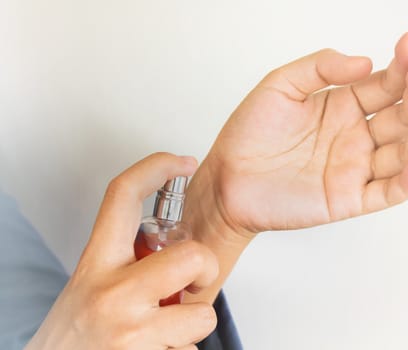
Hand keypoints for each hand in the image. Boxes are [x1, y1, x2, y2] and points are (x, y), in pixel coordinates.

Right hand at [26, 153, 218, 349]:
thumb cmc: (76, 333)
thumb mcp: (92, 284)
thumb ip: (128, 263)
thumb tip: (174, 252)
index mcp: (98, 263)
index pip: (123, 196)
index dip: (156, 167)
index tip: (182, 162)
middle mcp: (113, 293)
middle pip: (192, 256)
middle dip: (207, 268)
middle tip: (193, 281)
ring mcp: (131, 330)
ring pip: (202, 315)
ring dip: (191, 325)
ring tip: (163, 330)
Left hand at [188, 31, 407, 235]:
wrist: (226, 179)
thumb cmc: (248, 134)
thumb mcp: (279, 86)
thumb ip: (320, 68)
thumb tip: (366, 62)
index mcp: (343, 106)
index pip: (386, 84)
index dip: (403, 65)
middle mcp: (356, 135)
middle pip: (402, 115)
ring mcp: (355, 167)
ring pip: (404, 152)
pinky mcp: (350, 199)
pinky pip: (388, 191)